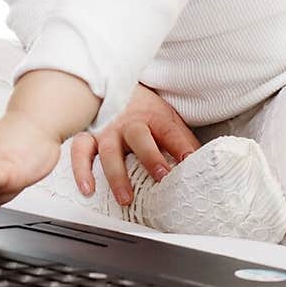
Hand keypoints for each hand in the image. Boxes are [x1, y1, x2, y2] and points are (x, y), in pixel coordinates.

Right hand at [70, 82, 201, 205]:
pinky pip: (80, 151)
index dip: (181, 146)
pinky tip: (87, 189)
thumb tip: (204, 168)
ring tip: (125, 198)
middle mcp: (130, 123)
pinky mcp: (89, 137)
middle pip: (139, 136)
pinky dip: (81, 170)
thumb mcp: (170, 122)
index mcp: (154, 118)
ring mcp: (108, 131)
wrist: (119, 89)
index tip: (189, 161)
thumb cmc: (147, 113)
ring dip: (116, 174)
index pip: (170, 131)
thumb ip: (184, 144)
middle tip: (161, 177)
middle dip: (149, 156)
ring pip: (108, 150)